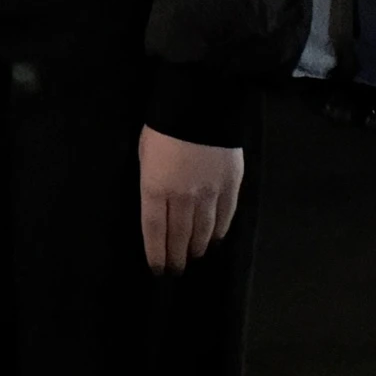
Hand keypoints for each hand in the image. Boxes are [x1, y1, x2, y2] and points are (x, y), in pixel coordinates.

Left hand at [138, 126, 245, 274]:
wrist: (200, 106)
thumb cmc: (162, 128)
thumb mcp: (144, 156)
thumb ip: (151, 185)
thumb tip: (157, 208)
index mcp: (155, 188)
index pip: (154, 231)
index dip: (156, 253)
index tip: (157, 268)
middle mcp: (182, 197)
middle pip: (179, 236)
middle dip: (177, 256)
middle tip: (176, 269)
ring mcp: (210, 194)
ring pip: (203, 230)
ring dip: (197, 247)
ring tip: (193, 256)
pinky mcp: (231, 187)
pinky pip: (225, 217)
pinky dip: (219, 232)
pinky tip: (214, 240)